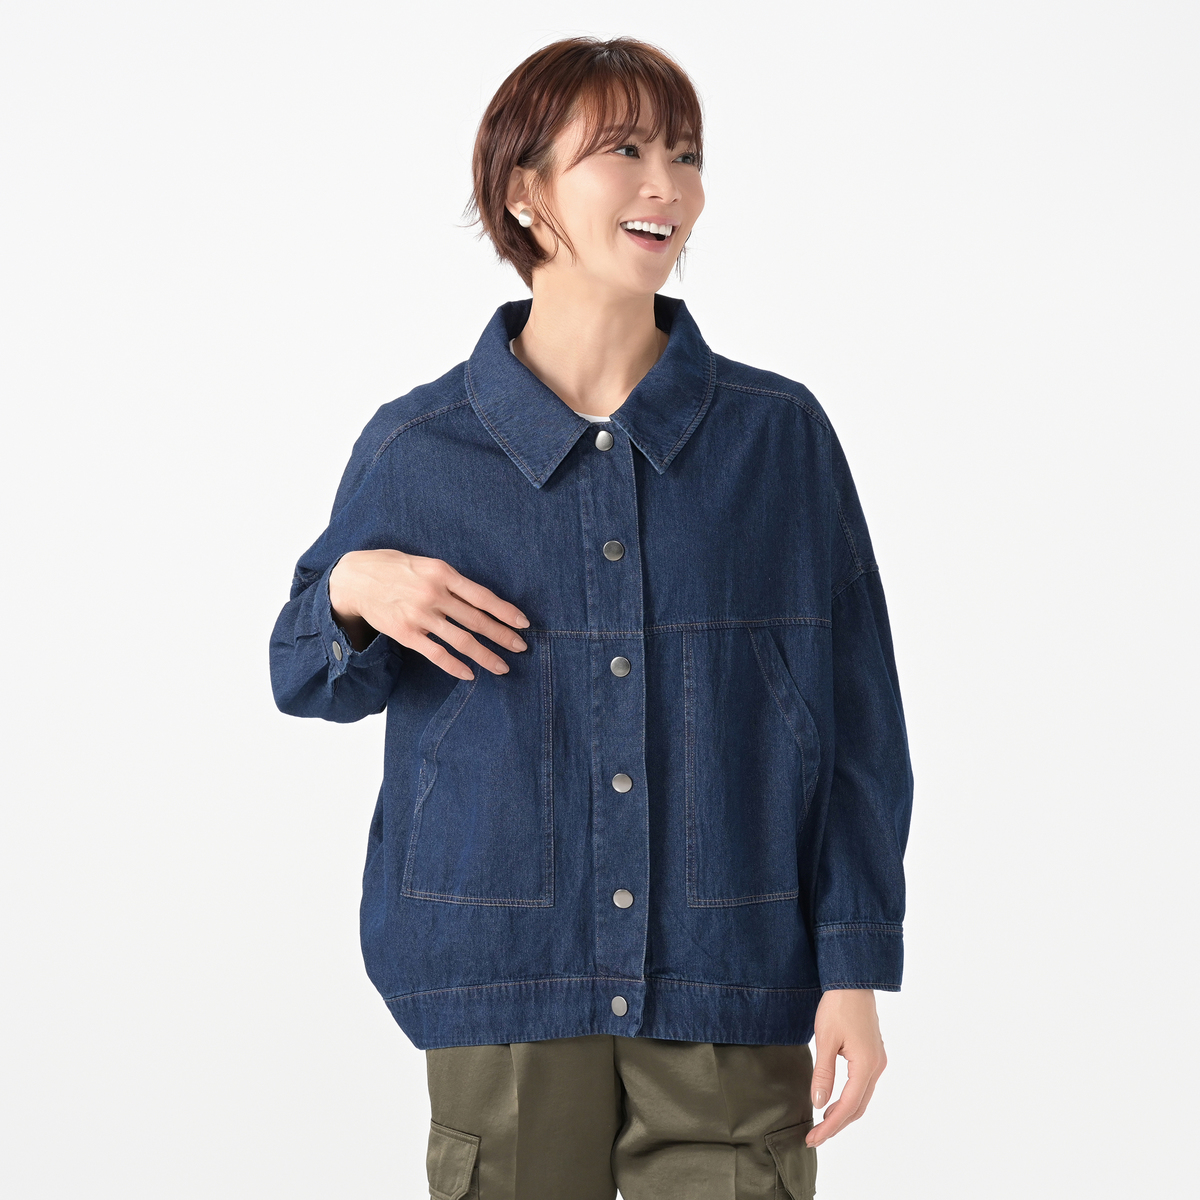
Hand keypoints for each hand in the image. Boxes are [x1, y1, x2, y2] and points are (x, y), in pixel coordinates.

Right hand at [328, 550, 529, 679]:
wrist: (354, 579)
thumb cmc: (393, 567)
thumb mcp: (426, 563)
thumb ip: (450, 580)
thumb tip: (479, 600)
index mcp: (442, 573)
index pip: (482, 596)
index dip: (505, 612)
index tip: (523, 623)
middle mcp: (434, 594)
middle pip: (476, 621)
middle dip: (502, 636)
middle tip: (521, 646)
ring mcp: (420, 616)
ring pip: (461, 641)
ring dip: (485, 656)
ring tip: (502, 667)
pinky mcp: (406, 634)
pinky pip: (436, 654)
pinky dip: (455, 666)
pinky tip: (469, 674)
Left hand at [807, 988, 886, 1147]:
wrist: (853, 981)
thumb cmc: (837, 1006)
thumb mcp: (825, 1039)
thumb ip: (823, 1073)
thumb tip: (819, 1103)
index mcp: (866, 1065)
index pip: (848, 1106)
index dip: (831, 1125)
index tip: (814, 1138)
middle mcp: (877, 1067)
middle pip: (858, 1107)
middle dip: (836, 1125)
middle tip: (814, 1138)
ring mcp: (878, 1061)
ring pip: (862, 1098)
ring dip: (843, 1114)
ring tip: (822, 1125)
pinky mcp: (874, 1055)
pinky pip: (863, 1086)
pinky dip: (849, 1100)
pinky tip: (834, 1102)